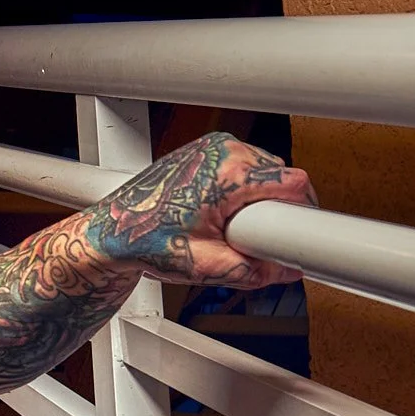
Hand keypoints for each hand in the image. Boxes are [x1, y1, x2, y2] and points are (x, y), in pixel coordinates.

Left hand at [85, 131, 314, 287]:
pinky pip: (245, 168)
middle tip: (251, 241)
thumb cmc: (144, 242)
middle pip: (281, 178)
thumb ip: (252, 270)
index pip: (294, 184)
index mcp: (228, 172)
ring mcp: (215, 145)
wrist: (110, 231)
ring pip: (265, 173)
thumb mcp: (204, 265)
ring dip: (258, 202)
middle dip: (276, 212)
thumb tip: (288, 270)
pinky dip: (242, 191)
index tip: (301, 238)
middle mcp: (225, 150)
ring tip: (227, 228)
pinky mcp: (209, 149)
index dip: (304, 215)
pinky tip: (220, 214)